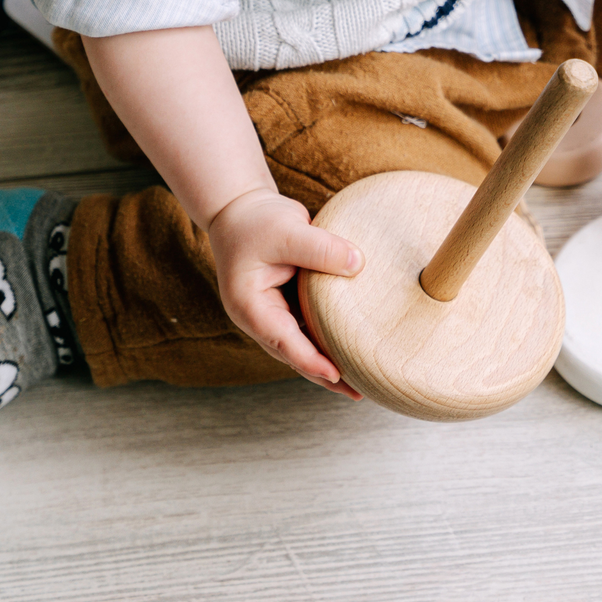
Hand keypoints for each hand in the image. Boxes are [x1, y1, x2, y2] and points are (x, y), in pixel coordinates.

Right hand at [207, 188, 365, 397]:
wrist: (240, 209)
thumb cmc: (255, 221)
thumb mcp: (287, 229)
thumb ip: (321, 248)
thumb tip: (359, 265)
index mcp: (250, 306)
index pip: (283, 341)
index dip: (310, 360)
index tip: (336, 375)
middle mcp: (261, 316)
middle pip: (295, 354)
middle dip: (324, 375)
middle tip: (357, 393)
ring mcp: (274, 312)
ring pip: (304, 344)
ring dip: (329, 361)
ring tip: (362, 380)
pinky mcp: (289, 303)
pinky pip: (311, 326)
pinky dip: (329, 337)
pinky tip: (352, 345)